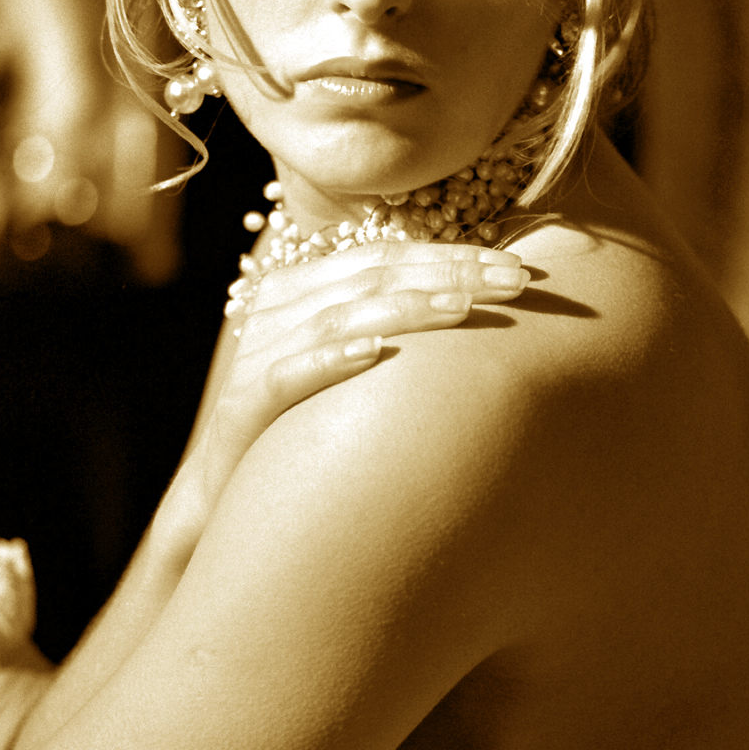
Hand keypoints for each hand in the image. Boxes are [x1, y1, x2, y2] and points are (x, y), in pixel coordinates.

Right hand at [148, 242, 528, 570]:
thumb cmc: (308, 425)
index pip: (387, 256)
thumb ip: (392, 324)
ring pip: (339, 316)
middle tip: (515, 282)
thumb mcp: (353, 365)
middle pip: (372, 275)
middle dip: (449, 274)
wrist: (231, 494)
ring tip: (462, 309)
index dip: (452, 255)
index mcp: (306, 287)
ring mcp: (259, 353)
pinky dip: (331, 359)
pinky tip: (375, 353)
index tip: (517, 268)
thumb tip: (478, 301)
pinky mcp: (243, 403)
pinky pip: (289, 373)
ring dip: (404, 309)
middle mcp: (280, 309)